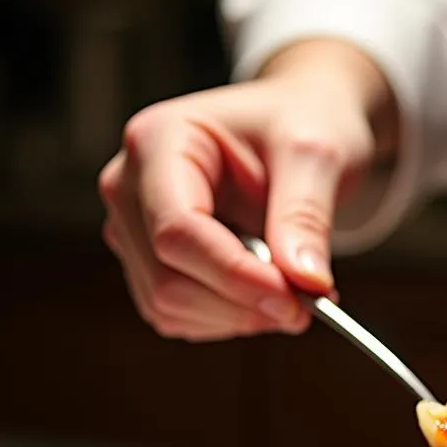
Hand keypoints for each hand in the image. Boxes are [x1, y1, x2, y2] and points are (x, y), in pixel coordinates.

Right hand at [98, 40, 396, 340]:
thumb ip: (307, 215)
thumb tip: (306, 283)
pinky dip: (231, 320)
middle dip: (243, 305)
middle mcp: (130, 187)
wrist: (291, 133)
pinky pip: (180, 318)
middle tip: (309, 304)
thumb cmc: (299, 126)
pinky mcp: (149, 266)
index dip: (236, 276)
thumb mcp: (315, 154)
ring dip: (240, 317)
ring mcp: (134, 230)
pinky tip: (267, 293)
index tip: (297, 300)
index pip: (177, 231)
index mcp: (157, 141)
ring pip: (170, 308)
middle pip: (168, 279)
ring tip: (294, 291)